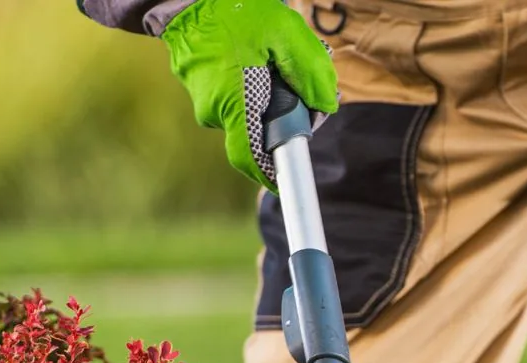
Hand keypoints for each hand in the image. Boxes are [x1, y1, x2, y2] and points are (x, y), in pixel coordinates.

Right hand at [161, 0, 338, 190]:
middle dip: (284, 119)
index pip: (251, 159)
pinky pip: (235, 99)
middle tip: (302, 92)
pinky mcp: (202, 89)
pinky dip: (253, 87)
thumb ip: (310, 72)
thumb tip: (325, 106)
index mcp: (234, 103)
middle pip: (258, 134)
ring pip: (248, 113)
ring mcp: (204, 100)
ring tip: (276, 62)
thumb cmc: (235, 8)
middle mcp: (214, 110)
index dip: (271, 176)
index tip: (288, 182)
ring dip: (269, 99)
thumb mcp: (285, 32)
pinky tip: (258, 59)